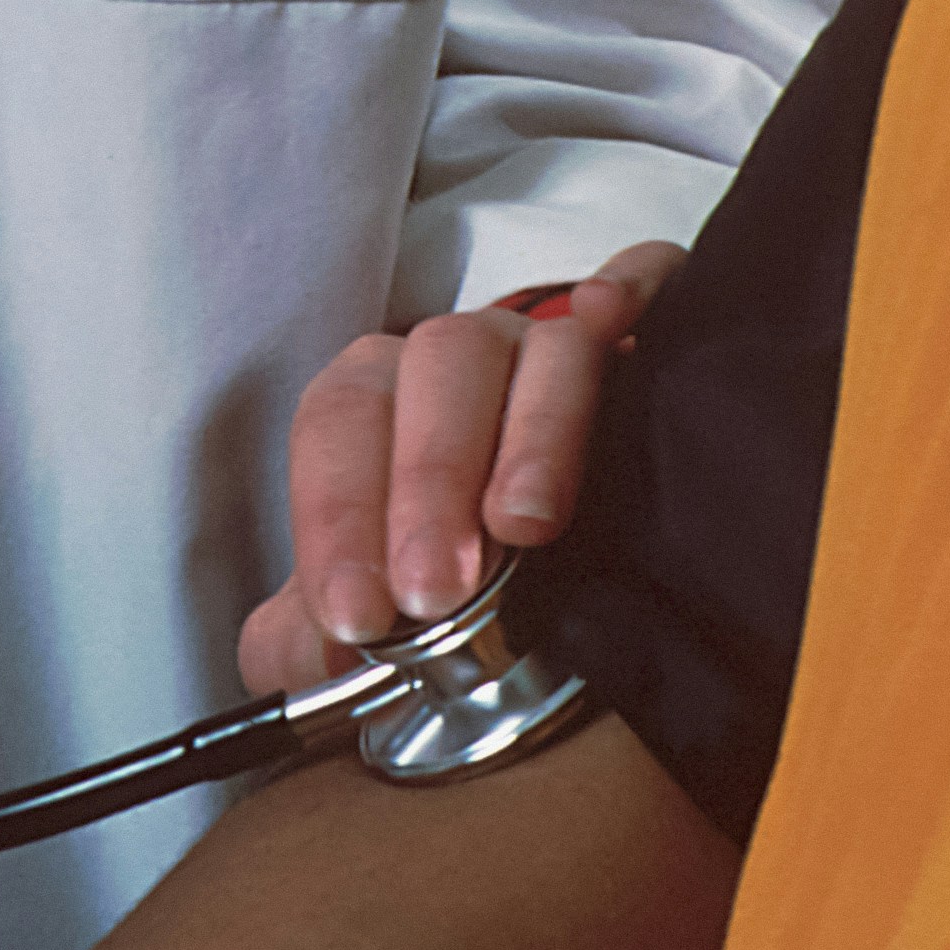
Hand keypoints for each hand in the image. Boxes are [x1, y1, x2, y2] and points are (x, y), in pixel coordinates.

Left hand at [236, 245, 683, 691]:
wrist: (539, 572)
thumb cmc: (445, 580)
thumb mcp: (369, 615)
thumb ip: (306, 641)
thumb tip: (306, 664)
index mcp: (377, 401)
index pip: (337, 424)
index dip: (338, 515)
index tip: (357, 615)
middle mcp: (458, 362)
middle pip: (434, 371)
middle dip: (428, 484)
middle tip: (434, 592)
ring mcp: (551, 348)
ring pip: (540, 346)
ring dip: (531, 433)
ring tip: (522, 527)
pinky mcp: (639, 350)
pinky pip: (644, 285)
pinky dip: (631, 286)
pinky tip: (610, 319)